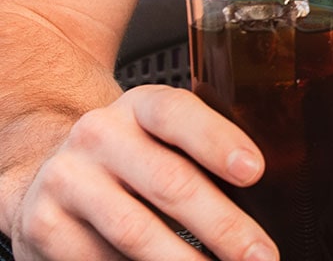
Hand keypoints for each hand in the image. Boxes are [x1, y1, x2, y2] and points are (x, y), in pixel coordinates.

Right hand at [11, 85, 276, 260]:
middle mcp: (101, 135)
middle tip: (260, 254)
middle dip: (222, 225)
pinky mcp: (44, 227)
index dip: (218, 141)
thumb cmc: (129, 153)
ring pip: (135, 231)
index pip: (178, 115)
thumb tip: (271, 184)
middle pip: (169, 182)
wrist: (47, 171)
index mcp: (140, 105)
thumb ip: (203, 147)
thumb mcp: (159, 134)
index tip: (256, 171)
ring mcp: (68, 180)